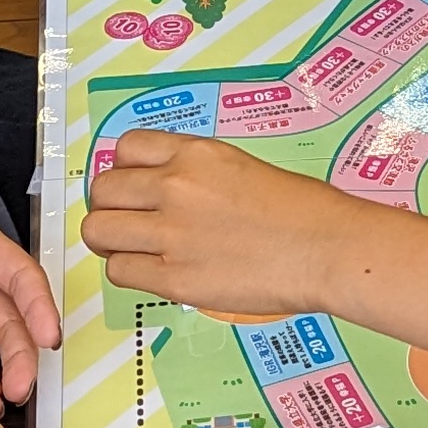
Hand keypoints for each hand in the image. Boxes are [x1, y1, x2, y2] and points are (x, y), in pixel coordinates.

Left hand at [81, 130, 373, 318]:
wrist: (327, 248)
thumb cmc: (301, 211)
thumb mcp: (241, 166)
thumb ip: (195, 173)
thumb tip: (161, 189)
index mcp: (194, 153)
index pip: (124, 149)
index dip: (123, 170)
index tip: (133, 186)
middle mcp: (175, 187)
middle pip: (102, 190)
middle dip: (110, 207)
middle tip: (128, 222)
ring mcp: (172, 233)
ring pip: (99, 231)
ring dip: (110, 240)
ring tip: (133, 249)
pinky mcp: (175, 278)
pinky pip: (120, 271)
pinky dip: (129, 272)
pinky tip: (153, 272)